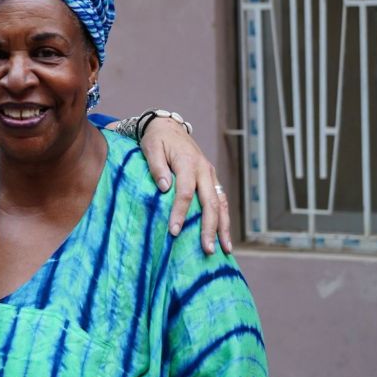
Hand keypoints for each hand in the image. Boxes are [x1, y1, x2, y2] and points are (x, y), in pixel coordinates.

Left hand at [140, 117, 231, 253]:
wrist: (169, 127)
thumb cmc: (157, 139)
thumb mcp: (151, 148)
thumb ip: (157, 167)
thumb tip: (164, 188)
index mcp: (188, 163)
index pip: (186, 192)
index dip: (180, 213)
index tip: (174, 231)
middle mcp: (204, 170)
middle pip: (210, 203)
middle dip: (209, 228)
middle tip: (207, 249)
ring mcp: (211, 175)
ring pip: (221, 204)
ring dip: (223, 227)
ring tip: (225, 249)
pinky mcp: (212, 180)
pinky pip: (221, 201)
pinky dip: (224, 219)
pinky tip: (224, 236)